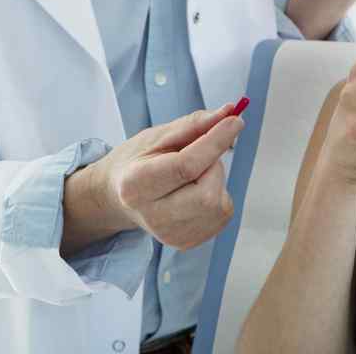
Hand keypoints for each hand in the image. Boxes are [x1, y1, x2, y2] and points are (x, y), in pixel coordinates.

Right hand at [91, 103, 245, 250]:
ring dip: (215, 179)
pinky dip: (217, 194)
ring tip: (192, 174)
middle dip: (213, 164)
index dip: (215, 141)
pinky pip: (222, 212)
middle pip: (206, 191)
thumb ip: (194, 124)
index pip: (186, 166)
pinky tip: (194, 191)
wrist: (119, 197)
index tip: (236, 120)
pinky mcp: (187, 242)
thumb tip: (229, 113)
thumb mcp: (157, 136)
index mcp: (136, 185)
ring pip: (218, 202)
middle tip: (199, 154)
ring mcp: (170, 235)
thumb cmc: (138, 161)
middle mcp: (152, 217)